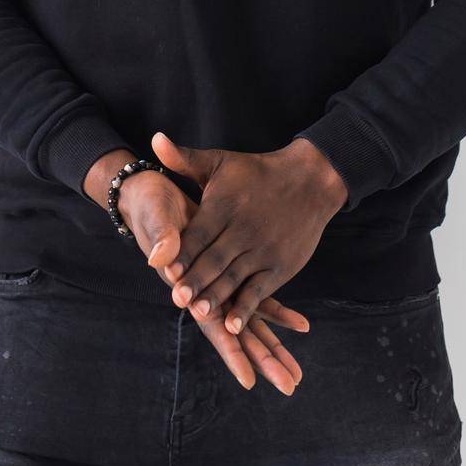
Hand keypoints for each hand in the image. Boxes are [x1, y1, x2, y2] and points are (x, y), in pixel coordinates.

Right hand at [116, 163, 310, 393]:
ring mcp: (220, 286)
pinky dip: (279, 313)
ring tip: (296, 374)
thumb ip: (161, 237)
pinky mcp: (232, 272)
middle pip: (238, 335)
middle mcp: (205, 295)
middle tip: (289, 385)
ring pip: (251, 325)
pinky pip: (259, 298)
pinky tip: (302, 326)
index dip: (230, 351)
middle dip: (263, 360)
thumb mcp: (156, 218)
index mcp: (187, 288)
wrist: (155, 192)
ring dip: (274, 348)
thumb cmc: (151, 206)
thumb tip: (162, 258)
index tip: (249, 380)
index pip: (212, 326)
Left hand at [150, 130, 347, 336]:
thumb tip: (156, 140)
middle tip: (177, 297)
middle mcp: (243, 230)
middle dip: (196, 279)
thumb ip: (184, 159)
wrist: (309, 181)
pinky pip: (260, 291)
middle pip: (215, 259)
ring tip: (199, 312)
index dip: (182, 251)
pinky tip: (232, 325)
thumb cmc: (257, 172)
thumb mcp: (220, 162)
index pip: (198, 233)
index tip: (164, 267)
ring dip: (217, 296)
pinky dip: (247, 308)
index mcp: (224, 207)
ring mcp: (263, 250)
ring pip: (235, 277)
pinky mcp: (280, 266)